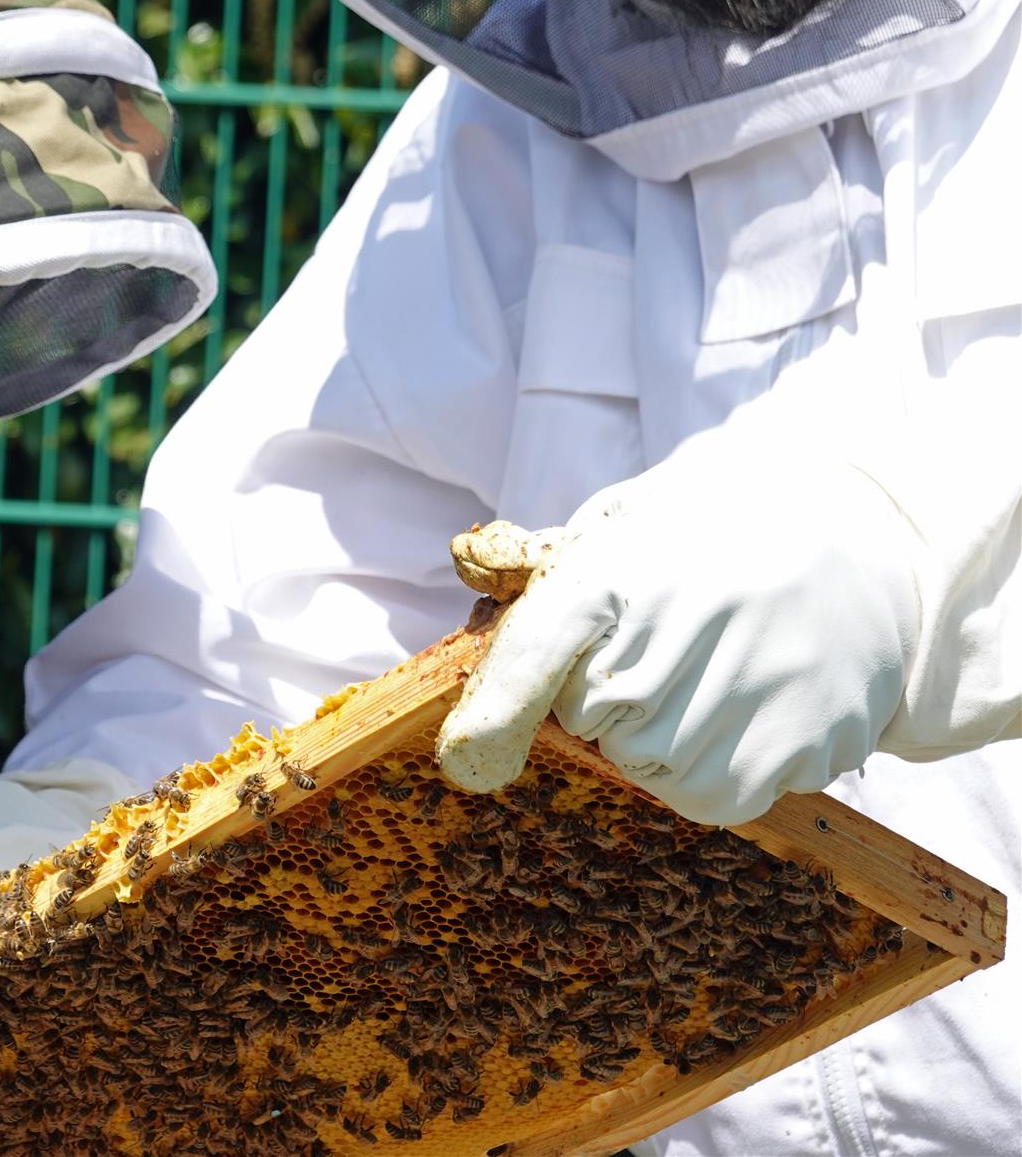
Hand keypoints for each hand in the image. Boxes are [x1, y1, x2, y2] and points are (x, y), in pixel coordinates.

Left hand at [436, 443, 922, 825]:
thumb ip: (543, 571)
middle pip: (593, 723)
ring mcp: (749, 685)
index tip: (467, 760)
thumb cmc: (706, 540)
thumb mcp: (621, 527)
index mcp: (621, 566)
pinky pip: (714, 798)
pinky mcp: (802, 741)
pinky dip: (712, 773)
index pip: (538, 648)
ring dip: (659, 744)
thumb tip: (470, 572)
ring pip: (652, 768)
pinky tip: (742, 714)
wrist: (859, 540)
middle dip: (605, 705)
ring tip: (708, 679)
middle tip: (659, 655)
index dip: (498, 708)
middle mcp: (684, 624)